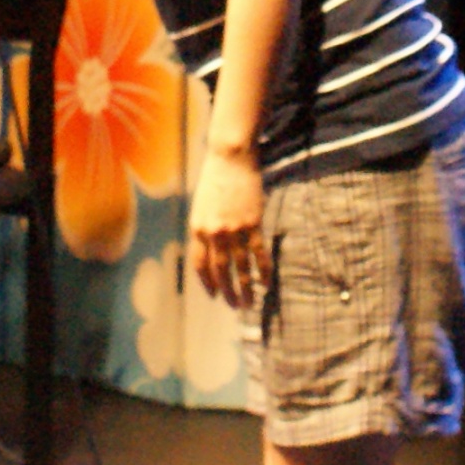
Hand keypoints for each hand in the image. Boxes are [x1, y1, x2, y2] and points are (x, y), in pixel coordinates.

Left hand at [187, 145, 267, 309]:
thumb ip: (205, 228)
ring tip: (250, 303)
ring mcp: (233, 229)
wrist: (230, 158)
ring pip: (239, 268)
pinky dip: (263, 271)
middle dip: (227, 292)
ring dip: (245, 288)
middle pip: (220, 271)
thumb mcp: (201, 206)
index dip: (208, 283)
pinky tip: (266, 284)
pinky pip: (258, 254)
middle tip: (235, 306)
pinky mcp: (252, 224)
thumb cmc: (215, 179)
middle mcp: (213, 233)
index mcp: (197, 229)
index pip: (200, 265)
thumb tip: (211, 250)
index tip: (214, 295)